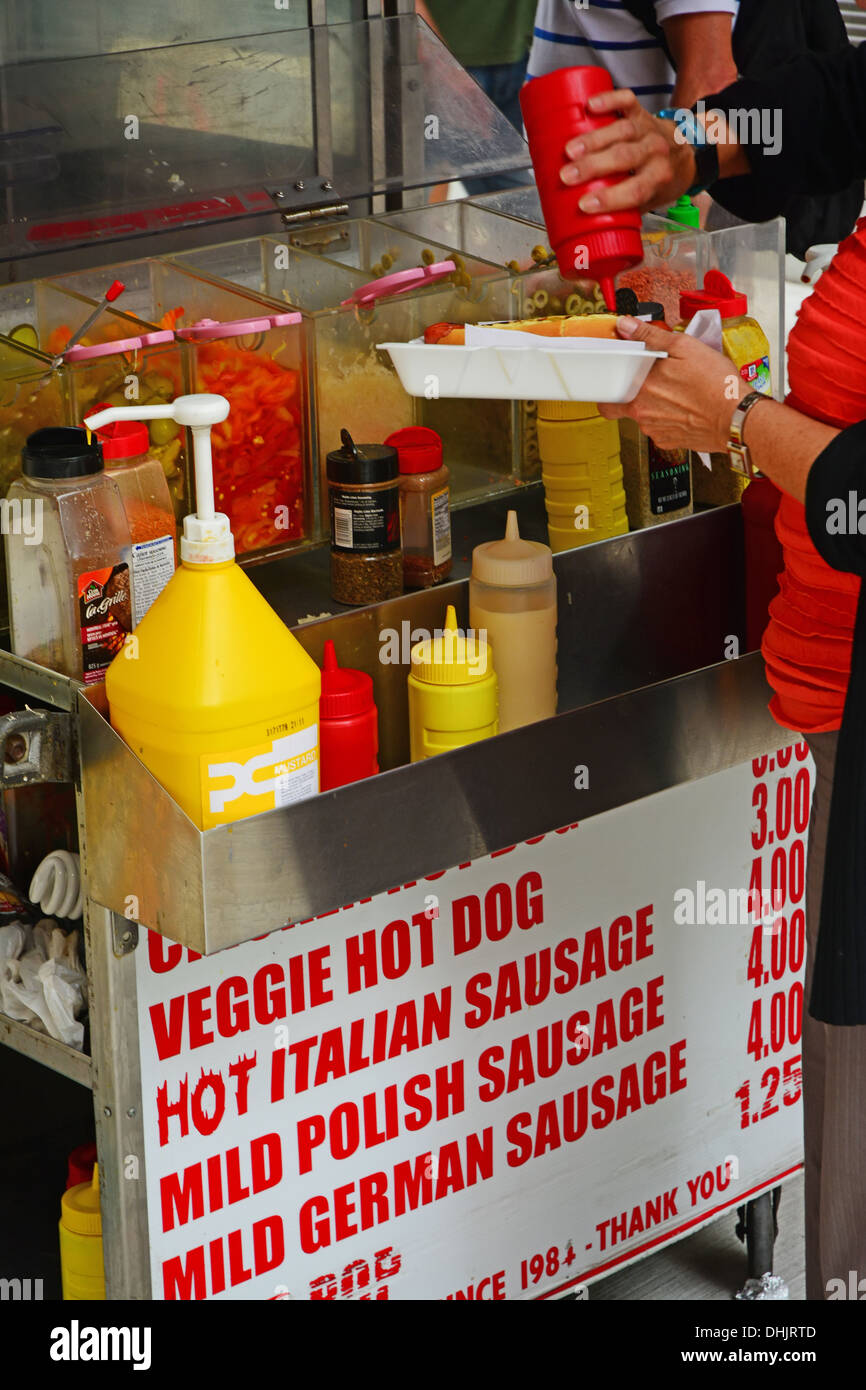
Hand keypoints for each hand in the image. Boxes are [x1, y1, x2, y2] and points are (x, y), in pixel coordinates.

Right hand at [559, 88, 695, 213]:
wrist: (685, 152)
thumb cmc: (660, 181)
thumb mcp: (649, 201)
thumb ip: (622, 208)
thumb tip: (583, 220)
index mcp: (659, 178)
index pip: (635, 190)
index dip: (610, 199)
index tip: (584, 205)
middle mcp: (656, 152)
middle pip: (624, 157)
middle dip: (593, 167)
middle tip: (566, 176)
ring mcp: (648, 129)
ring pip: (622, 130)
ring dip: (593, 139)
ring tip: (569, 150)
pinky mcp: (640, 112)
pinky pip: (627, 101)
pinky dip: (609, 100)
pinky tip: (590, 106)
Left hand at [599, 317, 747, 451]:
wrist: (738, 418)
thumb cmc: (716, 385)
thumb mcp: (684, 347)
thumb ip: (650, 337)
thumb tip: (626, 327)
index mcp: (640, 393)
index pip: (607, 399)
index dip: (611, 388)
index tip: (619, 379)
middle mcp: (644, 416)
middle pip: (625, 408)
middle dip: (634, 394)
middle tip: (650, 382)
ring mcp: (657, 432)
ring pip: (645, 417)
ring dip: (655, 405)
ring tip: (678, 391)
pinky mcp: (671, 442)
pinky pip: (662, 428)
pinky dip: (670, 418)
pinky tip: (685, 407)